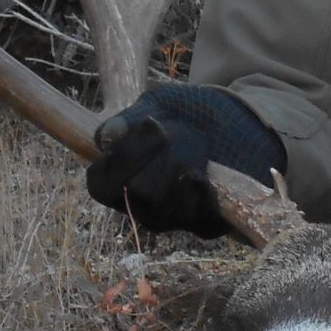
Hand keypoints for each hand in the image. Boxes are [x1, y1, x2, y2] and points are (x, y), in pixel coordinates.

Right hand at [86, 83, 285, 235]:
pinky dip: (202, 198)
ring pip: (165, 210)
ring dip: (180, 172)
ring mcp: (170, 219)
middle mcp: (139, 205)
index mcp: (116, 179)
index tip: (149, 125)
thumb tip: (109, 136)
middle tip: (171, 133)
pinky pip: (200, 223)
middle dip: (157, 159)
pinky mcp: (203, 224)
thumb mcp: (156, 106)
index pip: (102, 186)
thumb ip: (130, 120)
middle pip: (136, 195)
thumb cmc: (182, 115)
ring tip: (194, 146)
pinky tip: (204, 176)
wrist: (228, 124)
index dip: (122, 158)